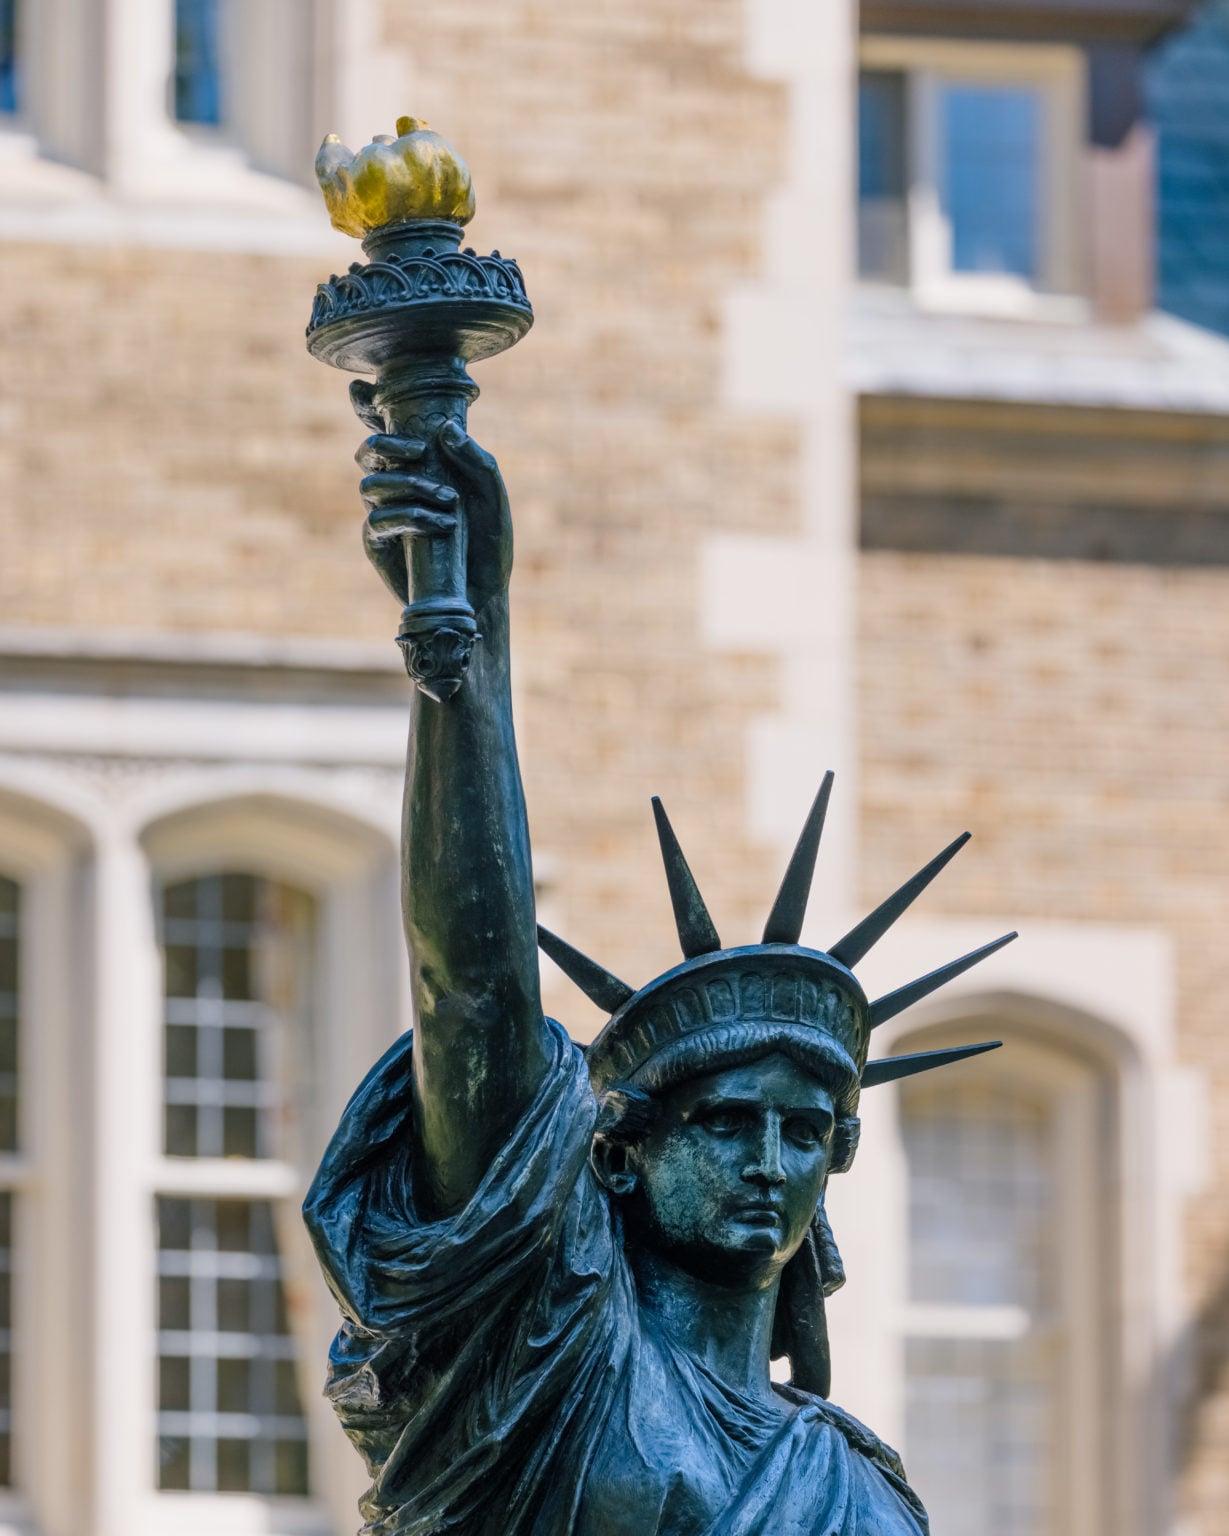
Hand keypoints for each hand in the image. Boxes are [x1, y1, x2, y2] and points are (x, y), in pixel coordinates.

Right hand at [352, 382, 512, 614]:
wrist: (485, 595)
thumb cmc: (489, 545)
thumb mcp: (493, 498)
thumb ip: (476, 461)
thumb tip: (446, 429)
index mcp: (423, 468)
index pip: (389, 431)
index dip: (367, 407)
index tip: (360, 387)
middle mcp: (398, 488)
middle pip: (367, 452)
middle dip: (385, 443)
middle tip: (420, 451)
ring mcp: (386, 517)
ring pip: (369, 485)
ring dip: (409, 485)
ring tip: (448, 501)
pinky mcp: (380, 546)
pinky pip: (377, 522)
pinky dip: (408, 517)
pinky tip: (440, 525)